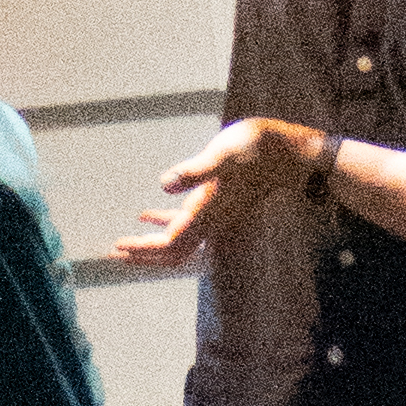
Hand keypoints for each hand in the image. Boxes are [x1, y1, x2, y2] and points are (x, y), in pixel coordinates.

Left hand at [116, 116, 309, 270]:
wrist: (290, 153)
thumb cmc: (258, 150)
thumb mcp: (224, 154)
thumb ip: (195, 170)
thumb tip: (164, 185)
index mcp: (208, 214)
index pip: (171, 244)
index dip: (145, 249)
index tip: (120, 248)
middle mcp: (211, 221)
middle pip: (173, 251)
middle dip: (144, 255)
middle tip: (114, 255)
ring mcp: (214, 213)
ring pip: (177, 239)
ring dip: (151, 243)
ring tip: (124, 244)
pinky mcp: (217, 201)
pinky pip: (185, 221)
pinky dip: (164, 222)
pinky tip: (146, 212)